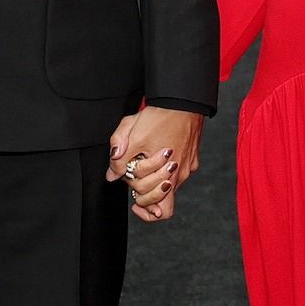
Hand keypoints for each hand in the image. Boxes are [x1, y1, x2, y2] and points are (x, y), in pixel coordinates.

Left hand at [106, 107, 204, 221]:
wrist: (183, 100)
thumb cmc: (159, 116)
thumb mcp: (131, 135)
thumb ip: (118, 159)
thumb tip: (112, 176)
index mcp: (165, 174)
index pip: (153, 205)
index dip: (140, 203)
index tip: (133, 203)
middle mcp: (179, 175)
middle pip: (163, 203)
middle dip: (146, 196)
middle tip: (136, 183)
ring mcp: (187, 167)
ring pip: (171, 188)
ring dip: (157, 184)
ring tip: (146, 169)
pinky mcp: (192, 158)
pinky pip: (179, 173)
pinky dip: (167, 171)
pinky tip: (158, 158)